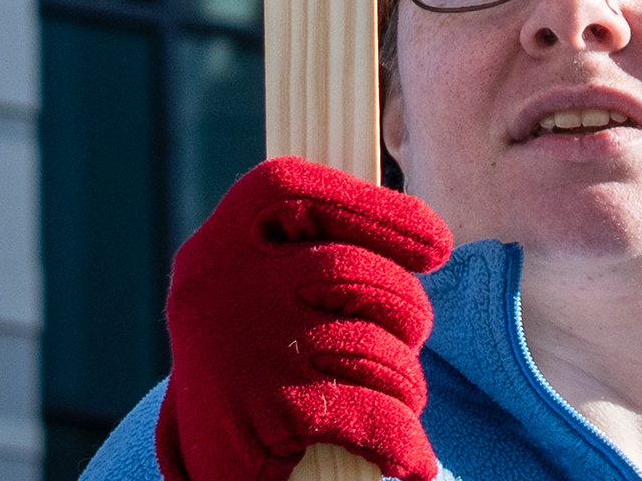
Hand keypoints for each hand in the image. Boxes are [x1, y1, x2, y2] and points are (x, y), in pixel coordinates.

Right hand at [156, 158, 452, 480]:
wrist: (205, 470)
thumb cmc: (255, 366)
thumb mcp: (261, 295)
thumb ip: (313, 251)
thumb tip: (420, 236)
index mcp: (219, 244)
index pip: (295, 189)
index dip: (374, 207)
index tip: (436, 241)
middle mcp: (222, 285)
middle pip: (353, 270)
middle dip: (405, 310)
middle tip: (412, 338)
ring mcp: (245, 348)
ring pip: (371, 345)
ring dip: (404, 382)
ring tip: (398, 401)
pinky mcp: (271, 413)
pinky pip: (373, 415)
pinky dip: (404, 442)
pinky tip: (412, 460)